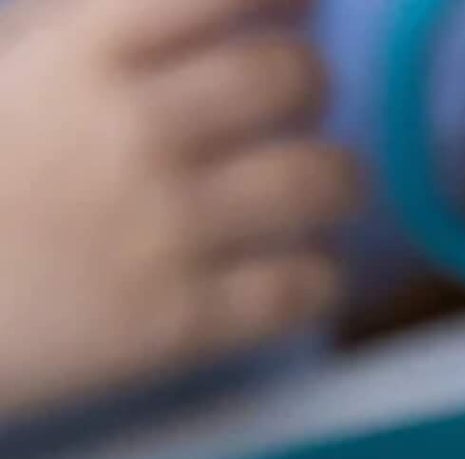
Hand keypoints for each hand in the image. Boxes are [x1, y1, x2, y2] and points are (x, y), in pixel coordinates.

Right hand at [0, 0, 363, 419]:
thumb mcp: (22, 83)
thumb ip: (104, 49)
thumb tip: (211, 26)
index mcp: (84, 58)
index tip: (300, 11)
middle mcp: (137, 132)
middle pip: (293, 77)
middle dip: (311, 86)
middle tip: (298, 111)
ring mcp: (169, 229)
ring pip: (321, 181)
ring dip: (335, 181)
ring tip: (314, 192)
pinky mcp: (190, 322)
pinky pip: (307, 284)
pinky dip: (319, 274)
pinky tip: (295, 272)